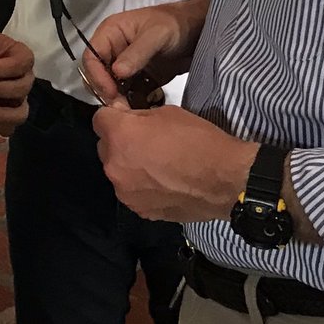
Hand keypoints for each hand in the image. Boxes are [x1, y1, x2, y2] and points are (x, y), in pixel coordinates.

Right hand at [82, 0, 206, 106]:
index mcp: (111, 32)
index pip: (91, 57)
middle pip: (97, 75)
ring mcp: (125, 65)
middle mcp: (114, 49)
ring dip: (118, 99)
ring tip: (131, 110)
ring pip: (111, 87)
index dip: (97, 76)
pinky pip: (126, 93)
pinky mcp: (137, 78)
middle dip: (106, 91)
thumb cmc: (176, 23)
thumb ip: (137, 52)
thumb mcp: (156, 35)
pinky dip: (131, 102)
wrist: (197, 30)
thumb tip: (118, 72)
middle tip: (120, 105)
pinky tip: (140, 108)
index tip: (110, 92)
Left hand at [93, 105, 256, 221]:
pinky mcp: (139, 210)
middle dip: (119, 142)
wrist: (224, 180)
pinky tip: (164, 183)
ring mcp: (125, 192)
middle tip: (146, 140)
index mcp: (119, 136)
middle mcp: (114, 166)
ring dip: (129, 165)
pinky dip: (141, 186)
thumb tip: (126, 119)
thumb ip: (139, 116)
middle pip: (105, 147)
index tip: (127, 117)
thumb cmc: (198, 140)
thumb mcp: (168, 112)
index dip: (113, 116)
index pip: (99, 119)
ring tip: (157, 165)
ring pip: (118, 171)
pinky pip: (132, 191)